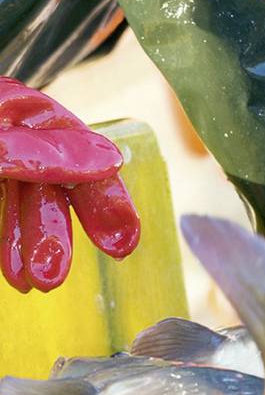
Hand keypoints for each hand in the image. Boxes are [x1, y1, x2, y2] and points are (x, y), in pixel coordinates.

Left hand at [0, 78, 141, 292]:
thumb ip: (43, 151)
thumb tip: (110, 159)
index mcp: (19, 110)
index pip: (81, 151)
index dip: (105, 198)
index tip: (123, 240)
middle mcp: (9, 134)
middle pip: (52, 183)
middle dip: (61, 230)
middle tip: (67, 276)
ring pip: (21, 204)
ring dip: (34, 244)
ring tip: (40, 284)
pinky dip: (8, 243)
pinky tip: (14, 274)